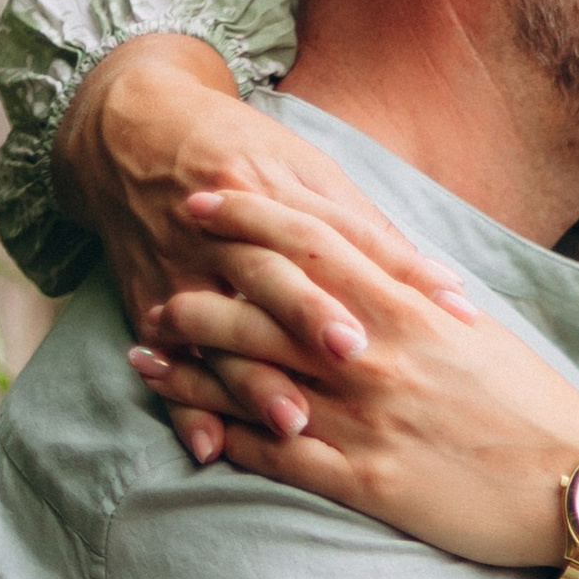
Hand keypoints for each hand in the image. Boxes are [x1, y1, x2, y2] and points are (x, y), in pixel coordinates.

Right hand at [58, 33, 472, 408]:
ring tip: (292, 422)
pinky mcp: (147, 301)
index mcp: (276, 189)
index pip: (345, 236)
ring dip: (252, 378)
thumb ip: (367, 232)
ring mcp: (182, 269)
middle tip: (356, 356)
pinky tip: (210, 446)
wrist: (131, 132)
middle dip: (311, 315)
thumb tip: (442, 288)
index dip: (397, 271)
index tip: (446, 311)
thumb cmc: (242, 153)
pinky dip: (182, 404)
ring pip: (218, 327)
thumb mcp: (305, 169)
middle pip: (272, 276)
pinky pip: (166, 360)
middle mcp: (227, 232)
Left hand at [124, 184, 578, 562]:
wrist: (578, 482)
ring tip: (145, 347)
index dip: (248, 216)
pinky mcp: (365, 481)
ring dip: (190, 360)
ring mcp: (365, 419)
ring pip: (252, 377)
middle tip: (160, 274)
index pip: (310, 242)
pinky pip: (274, 453)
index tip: (206, 199)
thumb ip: (423, 302)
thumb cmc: (534, 406)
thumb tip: (390, 274)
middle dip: (201, 286)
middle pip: (263, 304)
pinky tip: (187, 427)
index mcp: (408, 309)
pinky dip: (222, 435)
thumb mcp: (479, 335)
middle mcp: (376, 356)